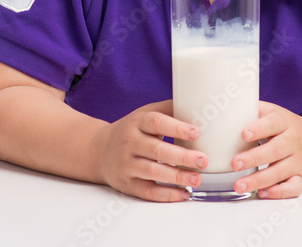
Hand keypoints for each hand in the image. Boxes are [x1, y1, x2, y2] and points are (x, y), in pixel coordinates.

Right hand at [90, 100, 207, 201]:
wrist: (99, 150)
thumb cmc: (130, 131)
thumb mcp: (144, 114)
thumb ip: (168, 110)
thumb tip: (197, 106)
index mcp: (136, 122)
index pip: (156, 122)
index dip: (176, 128)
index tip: (195, 132)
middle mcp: (129, 143)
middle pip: (156, 150)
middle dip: (182, 156)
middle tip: (202, 160)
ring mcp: (126, 164)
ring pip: (153, 172)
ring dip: (177, 177)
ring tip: (196, 178)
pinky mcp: (127, 184)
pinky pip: (147, 191)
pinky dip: (167, 194)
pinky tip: (183, 192)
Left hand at [232, 101, 301, 198]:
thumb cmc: (287, 126)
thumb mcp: (273, 112)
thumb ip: (253, 109)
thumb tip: (226, 106)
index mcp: (285, 122)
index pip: (272, 124)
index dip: (258, 129)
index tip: (244, 134)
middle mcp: (293, 142)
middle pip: (275, 151)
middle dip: (253, 158)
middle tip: (234, 163)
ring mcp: (298, 161)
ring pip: (280, 172)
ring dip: (259, 180)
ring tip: (239, 185)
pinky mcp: (301, 178)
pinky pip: (292, 188)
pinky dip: (278, 192)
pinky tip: (262, 193)